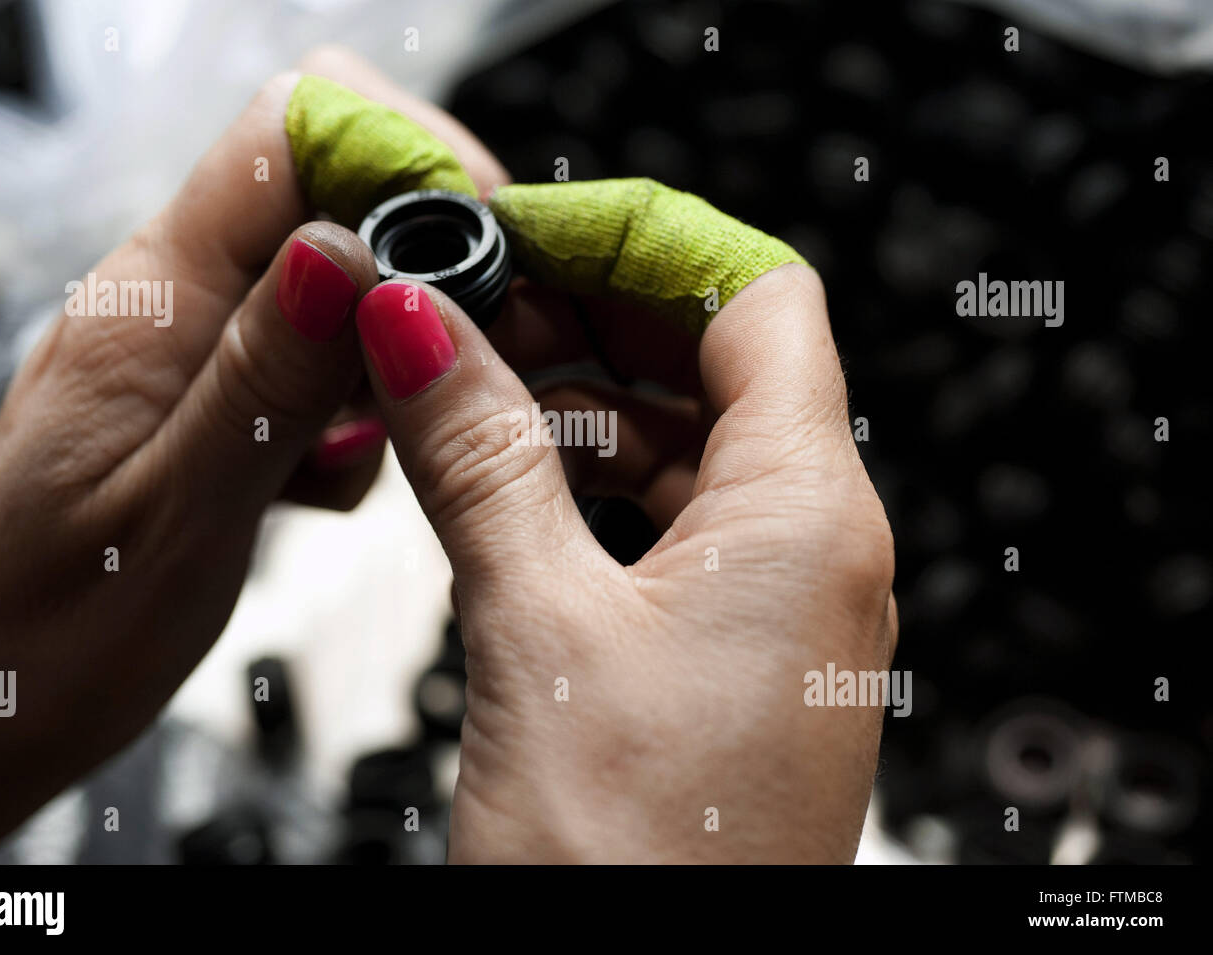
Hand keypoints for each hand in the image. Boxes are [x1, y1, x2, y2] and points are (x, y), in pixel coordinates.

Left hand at [0, 47, 507, 861]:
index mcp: (151, 304)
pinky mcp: (206, 390)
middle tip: (455, 365)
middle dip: (414, 262)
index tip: (478, 241)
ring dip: (387, 347)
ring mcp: (188, 344)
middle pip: (324, 194)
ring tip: (367, 442)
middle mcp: (168, 301)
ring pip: (331, 280)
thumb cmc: (46, 640)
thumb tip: (347, 255)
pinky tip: (325, 476)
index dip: (397, 157)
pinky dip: (352, 403)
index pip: (285, 138)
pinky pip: (310, 353)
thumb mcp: (177, 521)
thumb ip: (264, 383)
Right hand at [356, 264, 897, 862]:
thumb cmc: (635, 867)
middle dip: (589, 315)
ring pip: (681, 444)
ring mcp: (771, 605)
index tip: (526, 227)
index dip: (640, 239)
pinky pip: (662, 524)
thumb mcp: (535, 626)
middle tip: (467, 304)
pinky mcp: (722, 655)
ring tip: (462, 386)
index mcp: (807, 514)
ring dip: (576, 403)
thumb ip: (479, 455)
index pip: (754, 297)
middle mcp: (812, 550)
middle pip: (715, 362)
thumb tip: (421, 321)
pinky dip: (583, 483)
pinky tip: (500, 480)